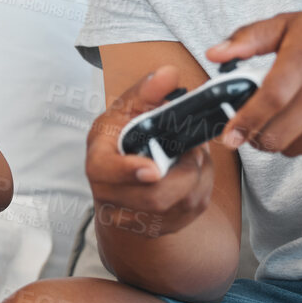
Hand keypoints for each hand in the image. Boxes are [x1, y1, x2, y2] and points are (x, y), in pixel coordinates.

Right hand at [85, 65, 217, 239]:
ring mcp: (135, 218)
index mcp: (98, 162)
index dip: (129, 172)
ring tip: (191, 154)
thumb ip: (146, 91)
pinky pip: (194, 209)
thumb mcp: (127, 110)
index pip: (106, 173)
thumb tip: (168, 75)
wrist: (123, 179)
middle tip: (192, 146)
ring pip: (182, 202)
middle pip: (156, 195)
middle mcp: (111, 197)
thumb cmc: (121, 141)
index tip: (153, 169)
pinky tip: (192, 170)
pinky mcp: (160, 227)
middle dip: (185, 167)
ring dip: (198, 174)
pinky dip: (203, 185)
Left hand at [207, 10, 301, 156]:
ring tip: (288, 117)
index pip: (269, 100)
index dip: (244, 123)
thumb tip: (215, 53)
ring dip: (282, 140)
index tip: (229, 135)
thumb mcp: (293, 24)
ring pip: (294, 148)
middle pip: (277, 136)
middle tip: (254, 127)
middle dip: (257, 137)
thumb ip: (250, 37)